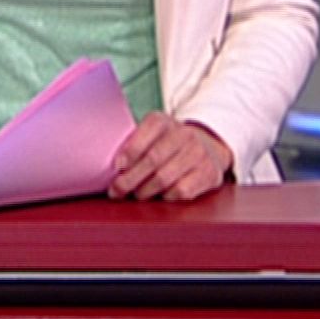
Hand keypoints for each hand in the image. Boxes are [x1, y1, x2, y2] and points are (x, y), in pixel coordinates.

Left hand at [108, 112, 232, 201]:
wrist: (208, 147)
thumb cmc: (168, 145)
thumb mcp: (151, 135)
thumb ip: (132, 144)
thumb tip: (110, 168)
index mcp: (164, 121)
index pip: (147, 131)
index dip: (130, 150)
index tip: (117, 167)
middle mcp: (184, 134)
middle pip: (152, 160)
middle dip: (130, 179)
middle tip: (116, 191)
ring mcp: (198, 153)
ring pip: (164, 178)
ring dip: (145, 191)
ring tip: (136, 195)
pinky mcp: (208, 173)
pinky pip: (181, 191)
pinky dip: (166, 197)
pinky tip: (160, 196)